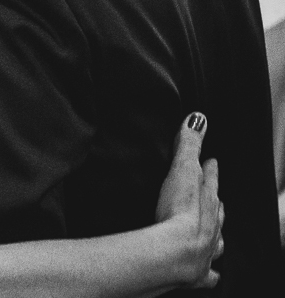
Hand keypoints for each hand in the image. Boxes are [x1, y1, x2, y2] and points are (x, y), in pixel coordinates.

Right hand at [155, 112, 222, 289]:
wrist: (175, 253)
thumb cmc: (177, 213)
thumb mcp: (182, 170)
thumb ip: (188, 145)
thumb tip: (197, 119)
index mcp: (208, 201)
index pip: (211, 181)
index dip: (211, 171)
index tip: (211, 162)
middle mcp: (212, 226)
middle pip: (217, 210)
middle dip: (214, 201)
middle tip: (213, 194)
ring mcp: (207, 250)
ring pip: (217, 240)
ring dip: (215, 234)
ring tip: (214, 231)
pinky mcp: (198, 272)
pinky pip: (209, 273)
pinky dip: (211, 271)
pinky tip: (212, 272)